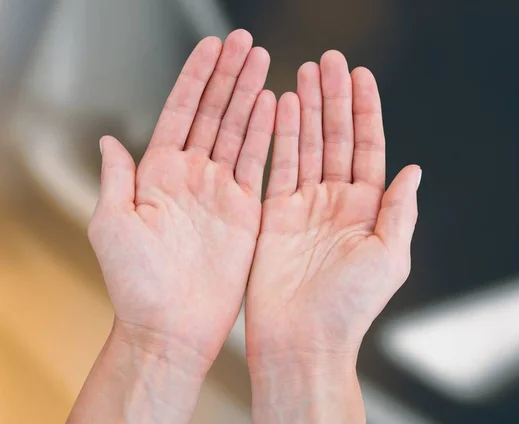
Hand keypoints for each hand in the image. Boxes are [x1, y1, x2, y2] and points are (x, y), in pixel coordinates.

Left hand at [71, 30, 275, 422]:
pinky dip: (266, 136)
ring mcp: (220, 191)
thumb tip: (109, 141)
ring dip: (250, 96)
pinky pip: (258, 165)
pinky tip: (273, 108)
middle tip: (245, 42)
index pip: (181, 112)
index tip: (212, 46)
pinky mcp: (245, 211)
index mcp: (158, 174)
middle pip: (214, 113)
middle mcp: (191, 177)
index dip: (196, 78)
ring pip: (239, 132)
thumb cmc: (136, 283)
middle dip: (229, 75)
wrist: (171, 326)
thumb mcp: (112, 225)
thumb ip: (116, 179)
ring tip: (264, 62)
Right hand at [245, 51, 420, 422]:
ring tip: (303, 72)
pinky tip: (277, 107)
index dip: (365, 111)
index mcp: (367, 209)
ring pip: (304, 145)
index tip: (361, 75)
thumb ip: (398, 211)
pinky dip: (276, 136)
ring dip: (304, 109)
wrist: (301, 340)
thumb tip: (414, 170)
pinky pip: (275, 166)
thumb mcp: (388, 258)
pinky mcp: (273, 213)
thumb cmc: (348, 307)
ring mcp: (303, 205)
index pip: (367, 147)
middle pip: (335, 137)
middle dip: (333, 99)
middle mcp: (336, 201)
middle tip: (328, 60)